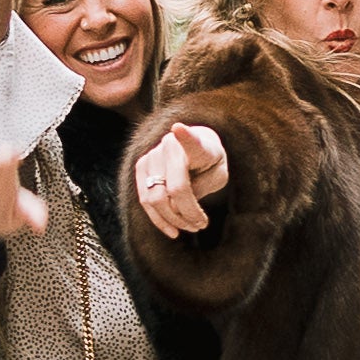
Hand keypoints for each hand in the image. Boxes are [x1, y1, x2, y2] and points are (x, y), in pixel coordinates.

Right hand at [132, 122, 229, 236]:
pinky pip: (145, 200)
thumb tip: (176, 206)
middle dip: (187, 214)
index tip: (178, 128)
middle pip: (174, 189)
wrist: (194, 148)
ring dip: (173, 220)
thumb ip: (201, 187)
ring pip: (155, 198)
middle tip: (201, 225)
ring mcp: (151, 155)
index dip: (185, 135)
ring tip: (191, 227)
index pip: (190, 140)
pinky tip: (173, 230)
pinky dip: (159, 219)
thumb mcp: (219, 174)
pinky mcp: (141, 167)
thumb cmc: (210, 163)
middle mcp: (170, 145)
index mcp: (196, 143)